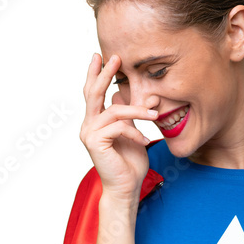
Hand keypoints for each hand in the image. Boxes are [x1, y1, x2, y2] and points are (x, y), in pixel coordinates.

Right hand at [79, 53, 158, 202]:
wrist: (126, 188)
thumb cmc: (130, 163)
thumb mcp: (134, 133)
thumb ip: (132, 116)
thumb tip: (140, 97)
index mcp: (95, 121)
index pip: (94, 93)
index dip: (96, 74)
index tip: (103, 56)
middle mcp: (88, 125)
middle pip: (93, 93)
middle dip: (104, 74)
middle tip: (115, 58)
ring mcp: (89, 133)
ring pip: (114, 111)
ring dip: (137, 111)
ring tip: (155, 116)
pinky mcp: (95, 143)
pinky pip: (118, 127)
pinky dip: (134, 132)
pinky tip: (144, 142)